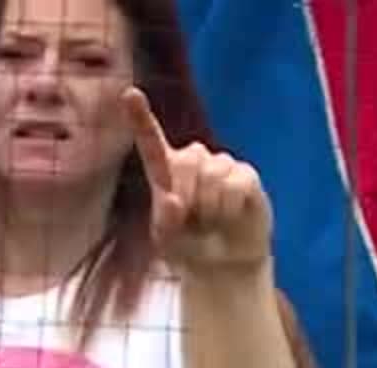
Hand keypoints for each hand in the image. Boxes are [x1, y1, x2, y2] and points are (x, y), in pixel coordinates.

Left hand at [125, 89, 271, 276]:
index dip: (141, 118)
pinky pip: (236, 186)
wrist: (225, 263)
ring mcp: (221, 164)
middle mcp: (193, 159)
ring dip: (211, 210)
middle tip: (193, 220)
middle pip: (187, 161)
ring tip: (212, 222)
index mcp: (165, 171)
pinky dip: (230, 210)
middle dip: (189, 197)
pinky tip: (231, 217)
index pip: (151, 141)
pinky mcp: (246, 175)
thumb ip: (163, 223)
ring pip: (213, 177)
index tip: (130, 94)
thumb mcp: (168, 243)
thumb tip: (173, 201)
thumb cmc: (189, 248)